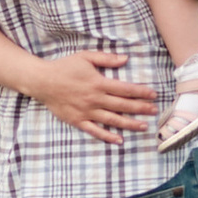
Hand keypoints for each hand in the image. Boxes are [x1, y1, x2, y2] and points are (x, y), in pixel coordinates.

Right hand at [29, 46, 158, 138]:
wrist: (42, 81)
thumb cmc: (64, 67)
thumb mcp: (85, 57)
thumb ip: (106, 59)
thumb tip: (125, 59)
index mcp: (98, 83)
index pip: (125, 89)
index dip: (141, 92)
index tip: (153, 95)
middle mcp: (94, 99)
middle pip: (122, 105)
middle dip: (141, 108)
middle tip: (155, 111)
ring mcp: (86, 111)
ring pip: (112, 120)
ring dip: (129, 124)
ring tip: (144, 126)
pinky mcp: (78, 120)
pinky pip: (95, 131)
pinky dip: (108, 136)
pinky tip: (119, 140)